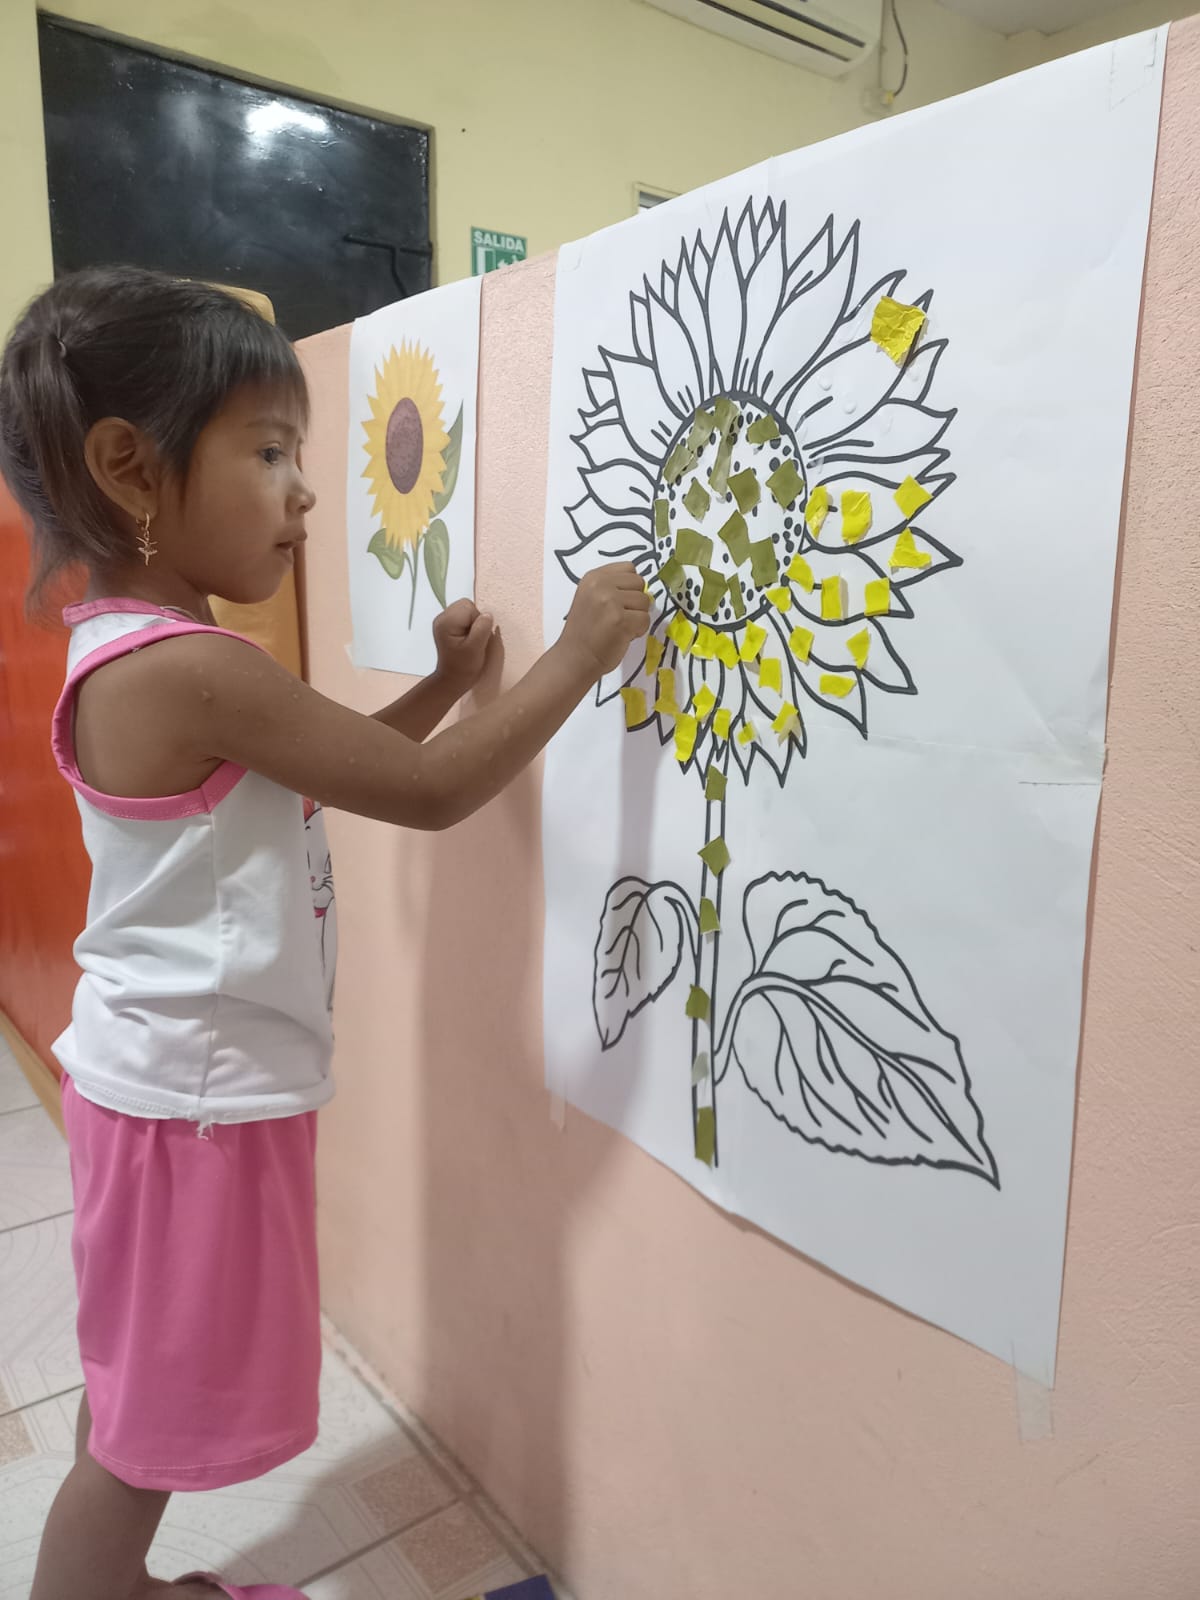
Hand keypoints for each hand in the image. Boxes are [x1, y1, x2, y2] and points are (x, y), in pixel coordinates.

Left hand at [433, 599, 494, 692]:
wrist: (453, 680)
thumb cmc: (464, 667)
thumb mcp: (476, 649)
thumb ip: (482, 628)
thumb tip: (488, 614)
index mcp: (446, 622)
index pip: (468, 606)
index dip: (478, 620)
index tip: (476, 637)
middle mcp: (442, 618)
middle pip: (466, 605)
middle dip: (475, 620)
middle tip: (473, 638)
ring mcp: (444, 621)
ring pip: (466, 610)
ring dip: (473, 623)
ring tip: (470, 640)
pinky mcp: (448, 625)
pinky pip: (464, 617)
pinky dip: (469, 625)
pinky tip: (467, 639)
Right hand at [559, 562, 650, 679]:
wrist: (574, 658)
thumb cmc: (585, 631)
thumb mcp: (591, 597)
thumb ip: (612, 587)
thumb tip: (642, 589)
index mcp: (593, 577)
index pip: (629, 568)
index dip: (629, 587)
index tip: (616, 602)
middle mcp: (601, 585)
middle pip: (640, 584)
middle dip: (634, 602)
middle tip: (618, 617)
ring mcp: (611, 602)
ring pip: (645, 602)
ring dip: (637, 617)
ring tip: (618, 627)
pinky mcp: (621, 621)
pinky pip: (645, 620)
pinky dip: (638, 631)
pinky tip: (622, 636)